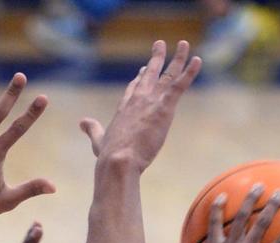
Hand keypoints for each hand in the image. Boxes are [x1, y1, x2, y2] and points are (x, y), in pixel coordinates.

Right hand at [80, 41, 201, 172]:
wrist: (118, 160)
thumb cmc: (109, 155)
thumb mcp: (98, 140)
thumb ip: (92, 129)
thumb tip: (82, 122)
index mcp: (124, 107)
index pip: (134, 88)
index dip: (139, 78)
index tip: (144, 69)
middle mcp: (138, 99)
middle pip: (150, 74)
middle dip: (156, 58)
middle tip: (160, 45)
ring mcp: (151, 101)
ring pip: (167, 74)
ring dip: (177, 58)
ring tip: (184, 44)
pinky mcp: (164, 107)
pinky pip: (180, 85)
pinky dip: (189, 72)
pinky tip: (197, 60)